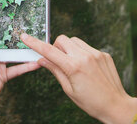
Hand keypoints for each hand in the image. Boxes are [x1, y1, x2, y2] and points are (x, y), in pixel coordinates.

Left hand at [0, 10, 39, 100]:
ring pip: (12, 53)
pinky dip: (26, 66)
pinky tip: (36, 62)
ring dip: (23, 49)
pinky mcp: (3, 74)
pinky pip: (17, 69)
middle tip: (25, 23)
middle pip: (4, 40)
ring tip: (33, 40)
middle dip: (13, 33)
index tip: (9, 11)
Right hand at [20, 33, 136, 123]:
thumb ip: (55, 70)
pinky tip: (86, 67)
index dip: (35, 43)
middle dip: (57, 47)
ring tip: (73, 64)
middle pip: (62, 40)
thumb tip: (41, 59)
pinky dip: (81, 53)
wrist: (116, 105)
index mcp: (73, 67)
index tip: (25, 37)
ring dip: (69, 48)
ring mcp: (96, 53)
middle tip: (58, 60)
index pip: (49, 51)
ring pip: (74, 41)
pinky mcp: (103, 54)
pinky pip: (87, 47)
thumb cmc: (91, 102)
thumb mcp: (69, 89)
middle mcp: (85, 56)